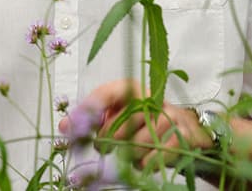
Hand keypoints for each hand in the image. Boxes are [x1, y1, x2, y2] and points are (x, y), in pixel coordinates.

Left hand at [60, 79, 213, 168]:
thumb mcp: (116, 116)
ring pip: (140, 141)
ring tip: (126, 154)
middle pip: (122, 121)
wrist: (186, 132)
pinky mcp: (184, 134)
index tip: (75, 126)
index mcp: (132, 88)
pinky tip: (143, 162)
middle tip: (103, 147)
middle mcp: (152, 98)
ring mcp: (170, 115)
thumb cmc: (144, 123)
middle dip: (109, 139)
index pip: (106, 93)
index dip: (89, 109)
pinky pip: (157, 154)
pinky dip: (146, 163)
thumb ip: (92, 120)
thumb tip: (65, 127)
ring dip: (129, 154)